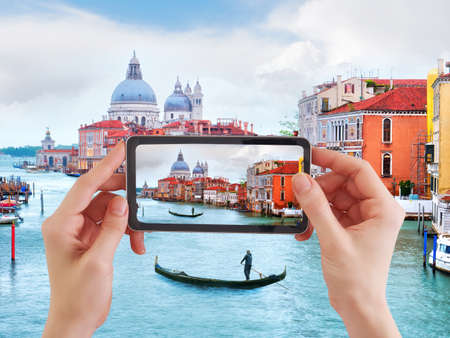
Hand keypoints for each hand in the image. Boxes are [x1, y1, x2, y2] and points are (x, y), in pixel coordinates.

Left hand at [42, 142, 144, 336]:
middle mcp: (68, 223)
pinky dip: (127, 231)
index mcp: (60, 224)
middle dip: (123, 196)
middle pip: (99, 193)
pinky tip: (135, 246)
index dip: (105, 165)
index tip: (122, 149)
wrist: (76, 319)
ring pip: (110, 209)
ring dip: (128, 221)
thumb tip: (122, 202)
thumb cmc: (78, 296)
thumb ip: (111, 228)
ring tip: (138, 240)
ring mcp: (80, 230)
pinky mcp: (91, 237)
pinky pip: (113, 223)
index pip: (84, 185)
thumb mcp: (99, 262)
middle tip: (141, 195)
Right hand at [292, 148, 402, 337]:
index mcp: (383, 209)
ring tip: (302, 218)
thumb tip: (302, 181)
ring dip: (315, 205)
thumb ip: (315, 207)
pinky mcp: (350, 226)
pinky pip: (330, 210)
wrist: (357, 305)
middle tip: (298, 192)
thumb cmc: (357, 279)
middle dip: (319, 188)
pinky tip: (305, 230)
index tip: (312, 154)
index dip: (334, 160)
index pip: (359, 171)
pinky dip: (316, 217)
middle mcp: (375, 210)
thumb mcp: (333, 239)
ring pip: (334, 196)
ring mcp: (362, 218)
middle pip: (343, 182)